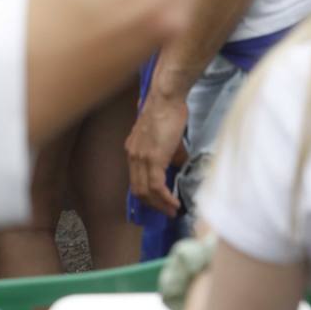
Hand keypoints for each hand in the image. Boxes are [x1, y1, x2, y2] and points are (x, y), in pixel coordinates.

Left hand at [125, 90, 187, 217]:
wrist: (166, 98)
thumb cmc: (168, 112)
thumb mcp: (164, 137)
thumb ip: (169, 154)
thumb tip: (178, 166)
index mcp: (133, 150)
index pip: (135, 179)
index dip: (147, 195)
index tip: (160, 203)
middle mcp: (133, 155)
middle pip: (138, 189)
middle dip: (153, 204)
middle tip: (168, 211)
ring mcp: (141, 157)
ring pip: (145, 191)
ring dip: (159, 204)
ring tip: (173, 210)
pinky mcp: (153, 158)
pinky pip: (156, 185)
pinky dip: (165, 198)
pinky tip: (174, 202)